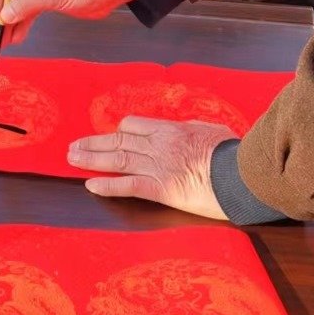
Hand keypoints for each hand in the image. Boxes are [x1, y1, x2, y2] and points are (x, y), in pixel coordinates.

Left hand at [68, 117, 236, 218]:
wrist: (241, 174)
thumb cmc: (232, 153)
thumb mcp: (212, 130)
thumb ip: (194, 129)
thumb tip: (189, 129)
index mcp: (170, 130)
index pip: (133, 126)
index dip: (116, 132)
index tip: (105, 137)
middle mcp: (158, 145)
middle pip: (118, 141)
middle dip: (93, 143)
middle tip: (73, 146)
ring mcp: (158, 166)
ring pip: (116, 160)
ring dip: (91, 159)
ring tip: (72, 160)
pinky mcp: (161, 188)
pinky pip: (128, 185)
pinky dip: (107, 185)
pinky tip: (90, 185)